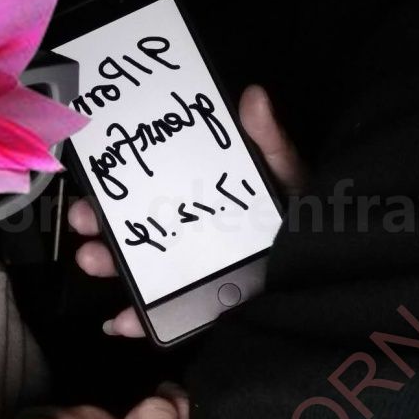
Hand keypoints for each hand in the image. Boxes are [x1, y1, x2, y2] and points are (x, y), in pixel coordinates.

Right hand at [68, 83, 301, 336]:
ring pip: (143, 272)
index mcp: (205, 201)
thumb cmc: (310, 217)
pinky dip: (139, 322)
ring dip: (111, 268)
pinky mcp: (206, 308)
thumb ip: (271, 142)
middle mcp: (194, 236)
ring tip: (92, 261)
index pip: (155, 192)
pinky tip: (119, 323)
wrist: (335, 270)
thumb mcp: (290, 176)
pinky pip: (167, 316)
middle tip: (84, 222)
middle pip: (138, 231)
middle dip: (102, 227)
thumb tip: (254, 96)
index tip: (93, 186)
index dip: (120, 190)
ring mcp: (196, 275)